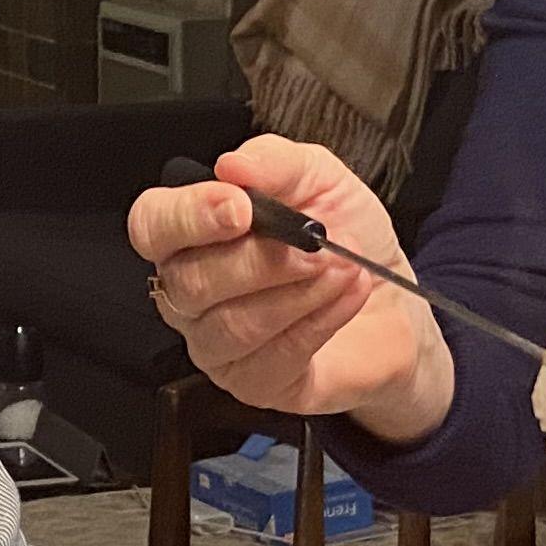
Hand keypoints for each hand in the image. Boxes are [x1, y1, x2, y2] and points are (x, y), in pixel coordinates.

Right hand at [125, 137, 455, 441]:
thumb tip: (232, 164)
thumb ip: (275, 162)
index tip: (239, 208)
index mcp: (193, 235)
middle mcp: (191, 293)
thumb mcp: (320, 179)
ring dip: (298, 291)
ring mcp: (216, 346)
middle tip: (317, 245)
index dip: (188, 217)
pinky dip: (319, 321)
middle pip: (190, 282)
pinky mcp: (254, 384)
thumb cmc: (345, 240)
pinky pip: (273, 357)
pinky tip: (347, 297)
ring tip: (343, 268)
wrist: (392, 300)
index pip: (153, 226)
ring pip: (232, 325)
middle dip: (261, 261)